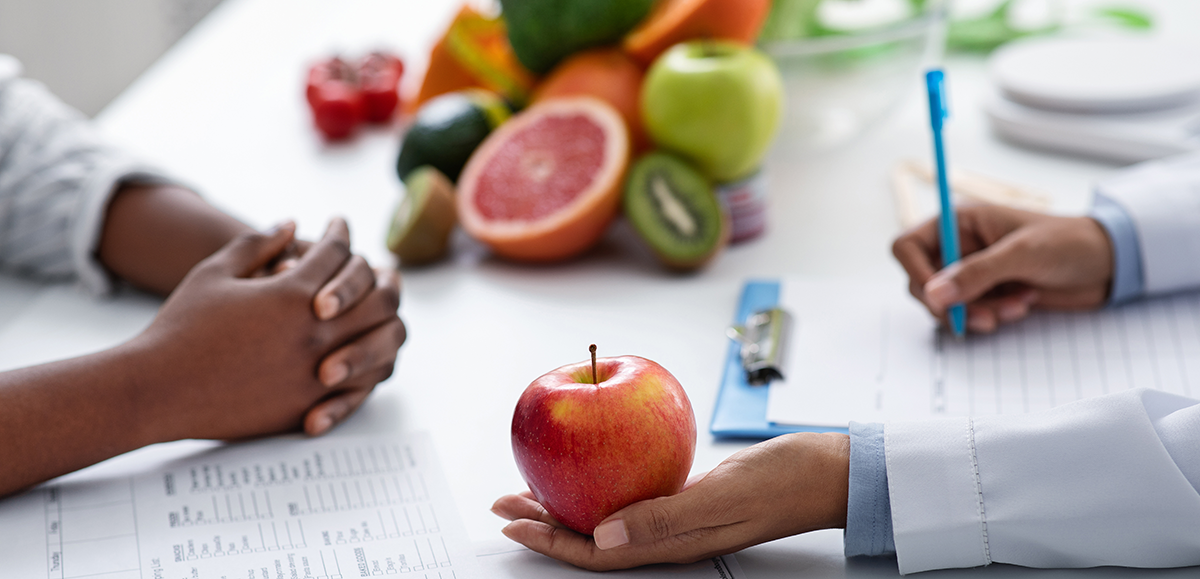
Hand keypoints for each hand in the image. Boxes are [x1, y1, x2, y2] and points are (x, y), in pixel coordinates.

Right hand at [130, 219, 403, 441]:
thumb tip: (292, 224)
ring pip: (381, 340)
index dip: (340, 234)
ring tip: (378, 310)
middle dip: (378, 277)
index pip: (338, 252)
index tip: (338, 226)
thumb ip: (257, 244)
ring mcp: (318, 372)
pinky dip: (371, 364)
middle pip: (376, 295)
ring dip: (384, 320)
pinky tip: (363, 351)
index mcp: (292, 293)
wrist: (158, 390)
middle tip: (375, 269)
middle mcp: (315, 331)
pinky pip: (364, 384)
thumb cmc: (180, 327)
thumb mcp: (214, 273)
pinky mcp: (312, 404)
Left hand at [491, 433, 849, 570]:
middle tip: (503, 503)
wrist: (827, 472)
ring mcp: (677, 516)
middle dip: (543, 524)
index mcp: (672, 543)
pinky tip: (590, 466)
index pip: (595, 552)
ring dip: (565, 505)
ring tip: (531, 488)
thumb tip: (604, 535)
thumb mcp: (723, 497)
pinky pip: (631, 493)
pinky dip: (600, 481)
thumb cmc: (785, 482)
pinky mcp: (687, 494)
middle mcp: (667, 534)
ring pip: (606, 516)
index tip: (512, 522)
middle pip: (591, 537)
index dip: (548, 542)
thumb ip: (665, 517)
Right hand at [892, 205, 1113, 332]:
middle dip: (952, 303)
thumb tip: (933, 295)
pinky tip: (1021, 306)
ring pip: (945, 305)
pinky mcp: (986, 294)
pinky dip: (990, 317)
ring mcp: (971, 273)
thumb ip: (976, 273)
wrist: (1108, 264)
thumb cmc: (1069, 242)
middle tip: (984, 314)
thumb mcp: (1022, 253)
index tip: (938, 297)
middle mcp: (959, 247)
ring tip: (1015, 307)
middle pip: (923, 283)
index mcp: (959, 223)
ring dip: (975, 313)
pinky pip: (967, 315)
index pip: (908, 247)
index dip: (915, 273)